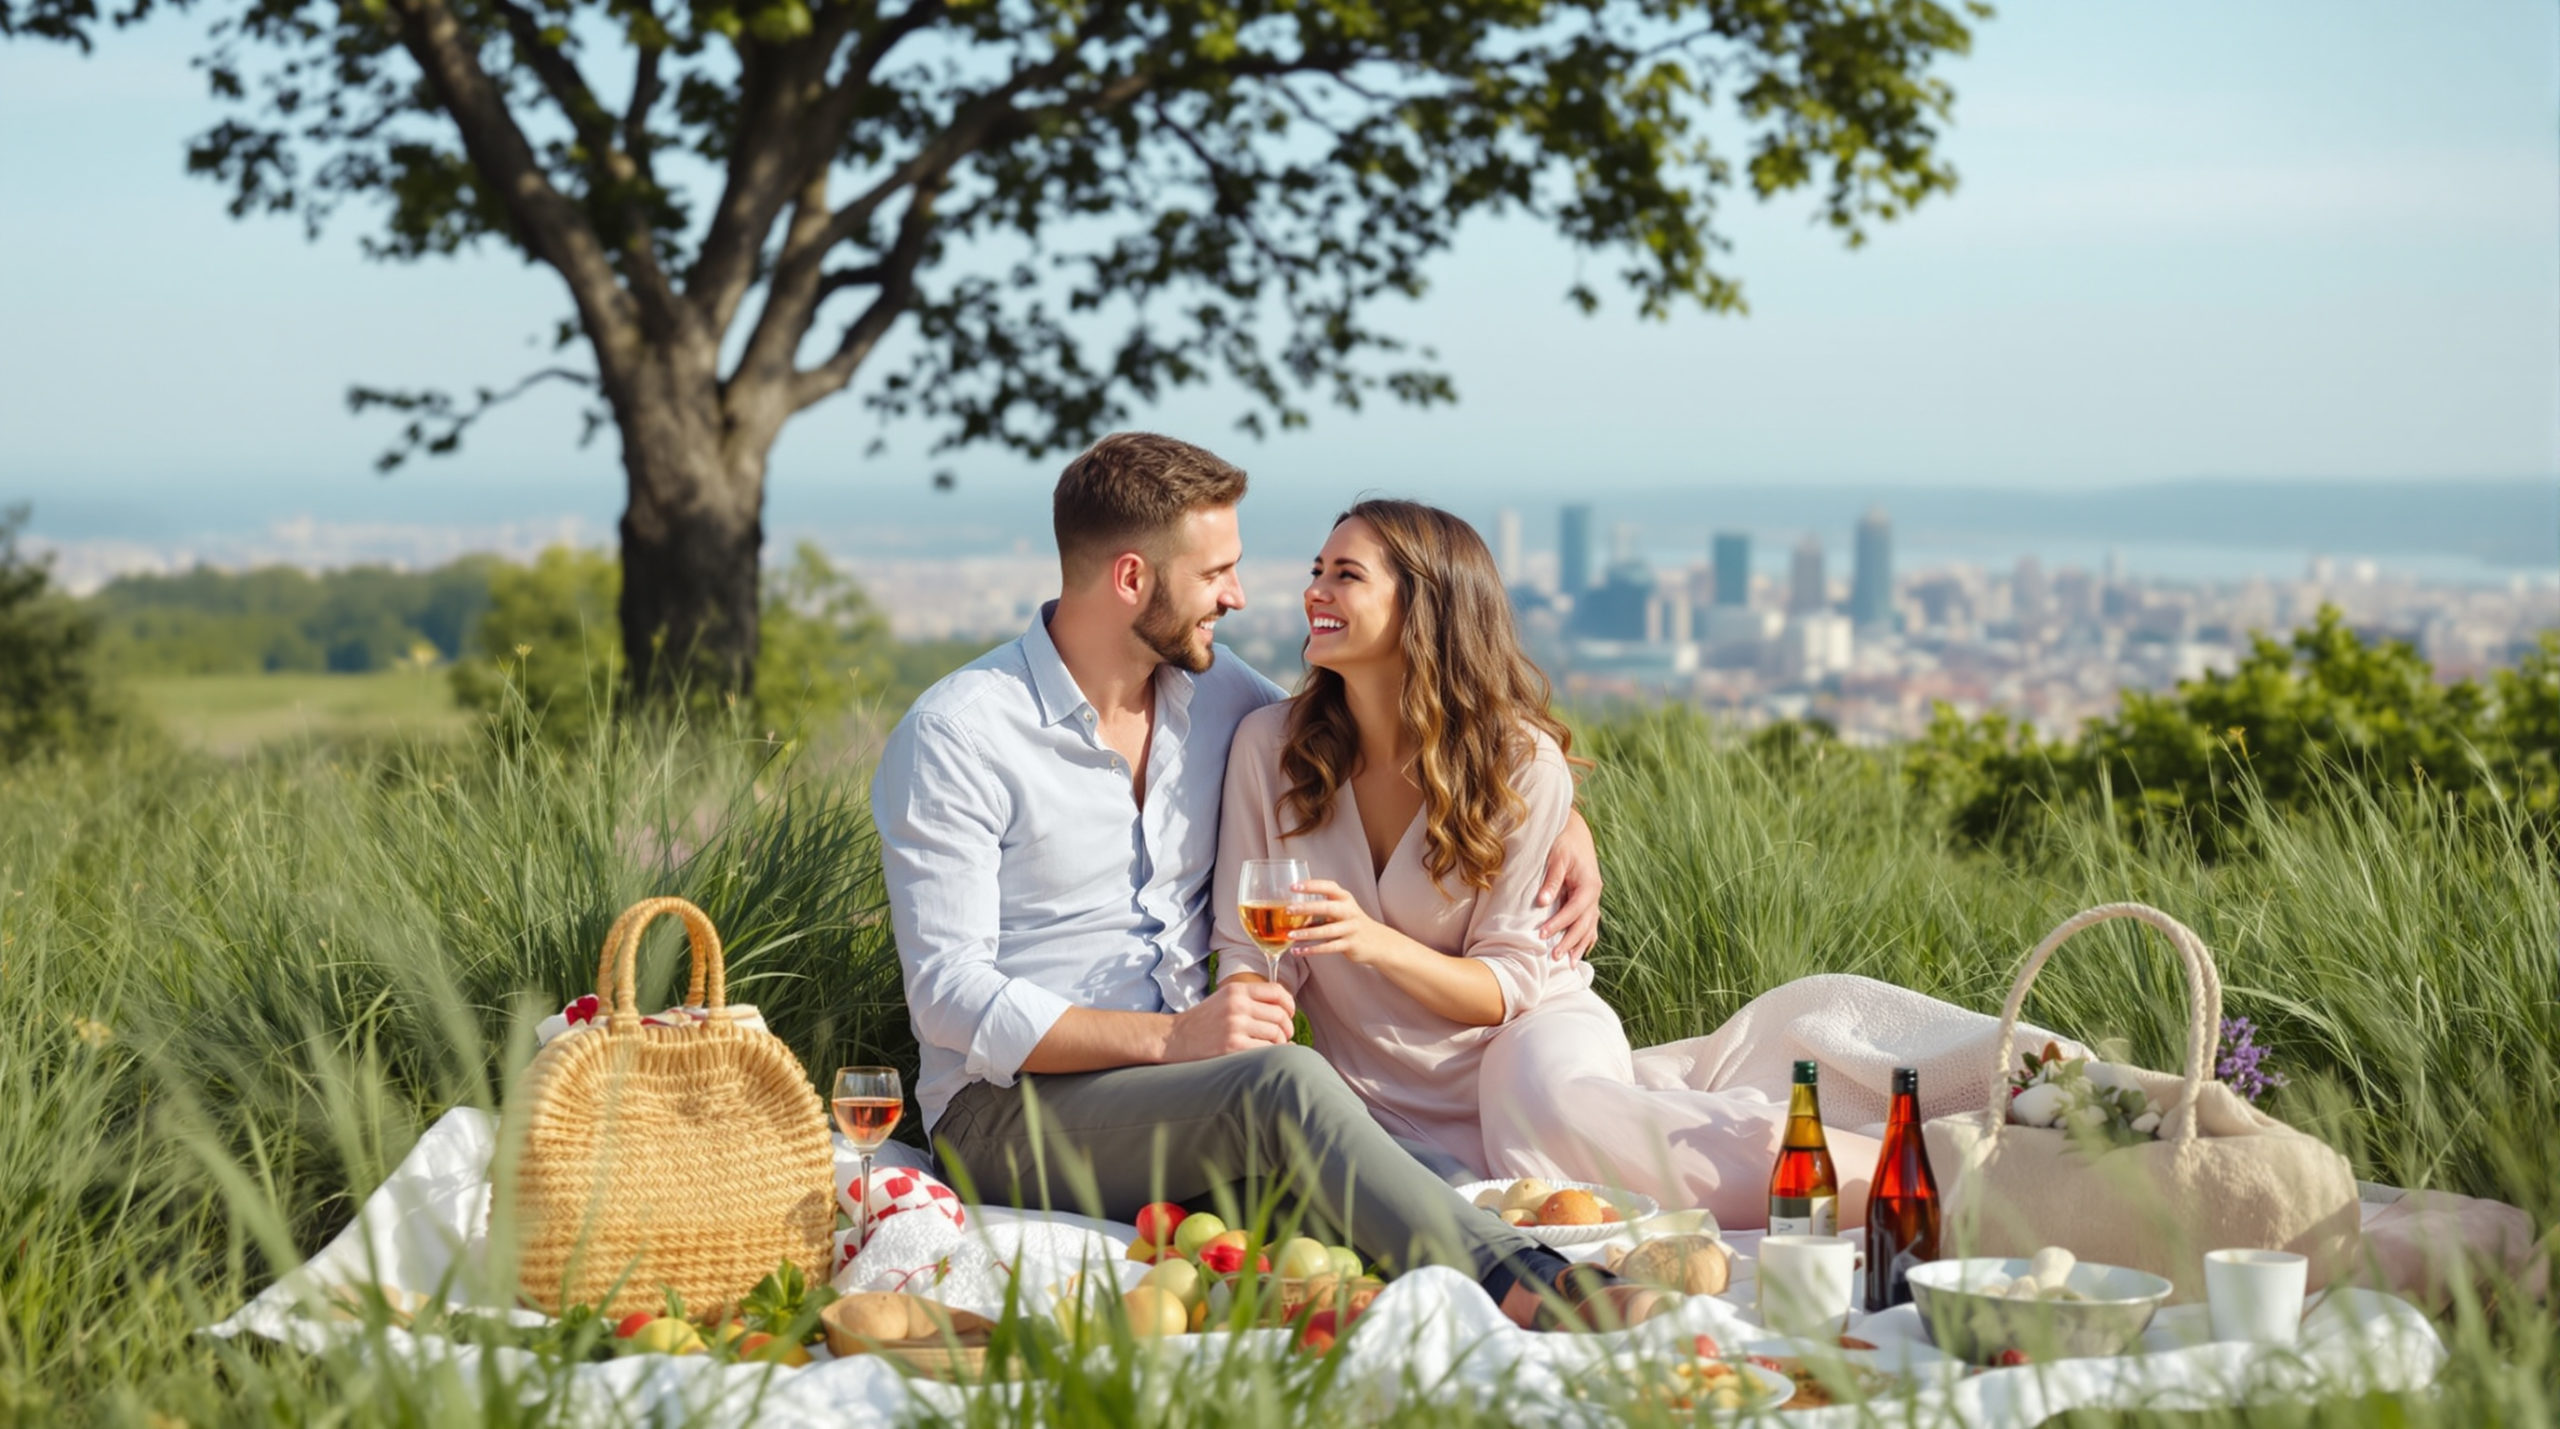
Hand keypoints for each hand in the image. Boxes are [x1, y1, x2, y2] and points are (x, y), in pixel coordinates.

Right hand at [1162, 980, 1296, 1061]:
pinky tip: (1269, 1056)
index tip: (1290, 1014)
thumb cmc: (1202, 1021)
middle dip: (1287, 1028)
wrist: (1174, 1038)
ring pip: (1276, 1034)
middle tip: (1284, 1036)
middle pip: (1280, 1015)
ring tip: (1274, 1047)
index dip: (1290, 1004)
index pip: (1277, 992)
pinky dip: (1273, 1054)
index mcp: (1237, 990)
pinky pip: (1266, 1050)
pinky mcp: (1232, 1046)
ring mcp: (1235, 1026)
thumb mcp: (1224, 999)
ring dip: (1281, 1043)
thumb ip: (1250, 1000)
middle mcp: (1237, 1005)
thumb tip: (1286, 1015)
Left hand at [1283, 880, 1407, 967]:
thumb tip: (1293, 911)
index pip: (1328, 887)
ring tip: (1290, 935)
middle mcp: (1349, 911)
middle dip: (1306, 908)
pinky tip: (1298, 950)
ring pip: (1327, 930)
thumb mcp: (1341, 910)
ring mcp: (1351, 929)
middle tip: (1288, 910)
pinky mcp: (1350, 945)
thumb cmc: (1353, 923)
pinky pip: (1329, 947)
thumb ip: (1321, 908)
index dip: (1311, 885)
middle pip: (1327, 907)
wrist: (1378, 942)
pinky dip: (1312, 949)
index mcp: (1345, 899)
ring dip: (1306, 933)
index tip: (1293, 886)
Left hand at [1536, 808, 1602, 960]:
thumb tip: (1542, 901)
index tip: (1542, 936)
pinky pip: (1590, 922)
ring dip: (1579, 945)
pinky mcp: (1588, 899)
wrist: (1574, 830)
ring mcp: (1593, 898)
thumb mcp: (1557, 857)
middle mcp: (1594, 894)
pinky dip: (1586, 938)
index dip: (1559, 924)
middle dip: (1569, 942)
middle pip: (1584, 924)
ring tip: (1568, 964)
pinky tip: (1581, 951)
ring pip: (1589, 926)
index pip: (1574, 910)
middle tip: (1553, 958)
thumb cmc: (1563, 842)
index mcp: (1589, 885)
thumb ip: (1552, 880)